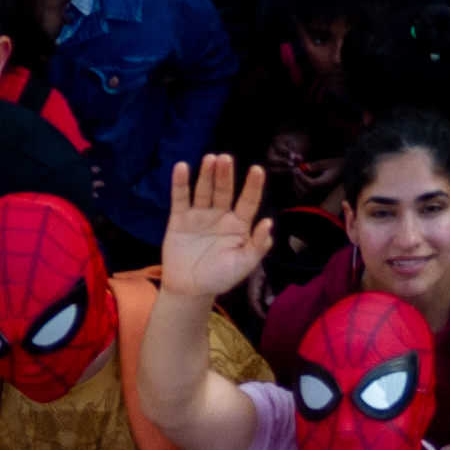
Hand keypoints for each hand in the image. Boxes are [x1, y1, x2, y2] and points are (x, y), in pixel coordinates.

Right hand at [162, 154, 276, 300]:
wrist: (189, 290)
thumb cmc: (220, 278)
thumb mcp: (243, 266)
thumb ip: (257, 247)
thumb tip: (269, 223)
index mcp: (239, 225)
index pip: (248, 202)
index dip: (253, 187)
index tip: (257, 170)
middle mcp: (221, 215)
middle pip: (224, 192)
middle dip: (225, 175)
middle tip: (226, 158)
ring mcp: (200, 215)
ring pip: (204, 191)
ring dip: (206, 174)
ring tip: (210, 159)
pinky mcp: (179, 219)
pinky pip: (180, 198)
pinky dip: (181, 183)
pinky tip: (182, 167)